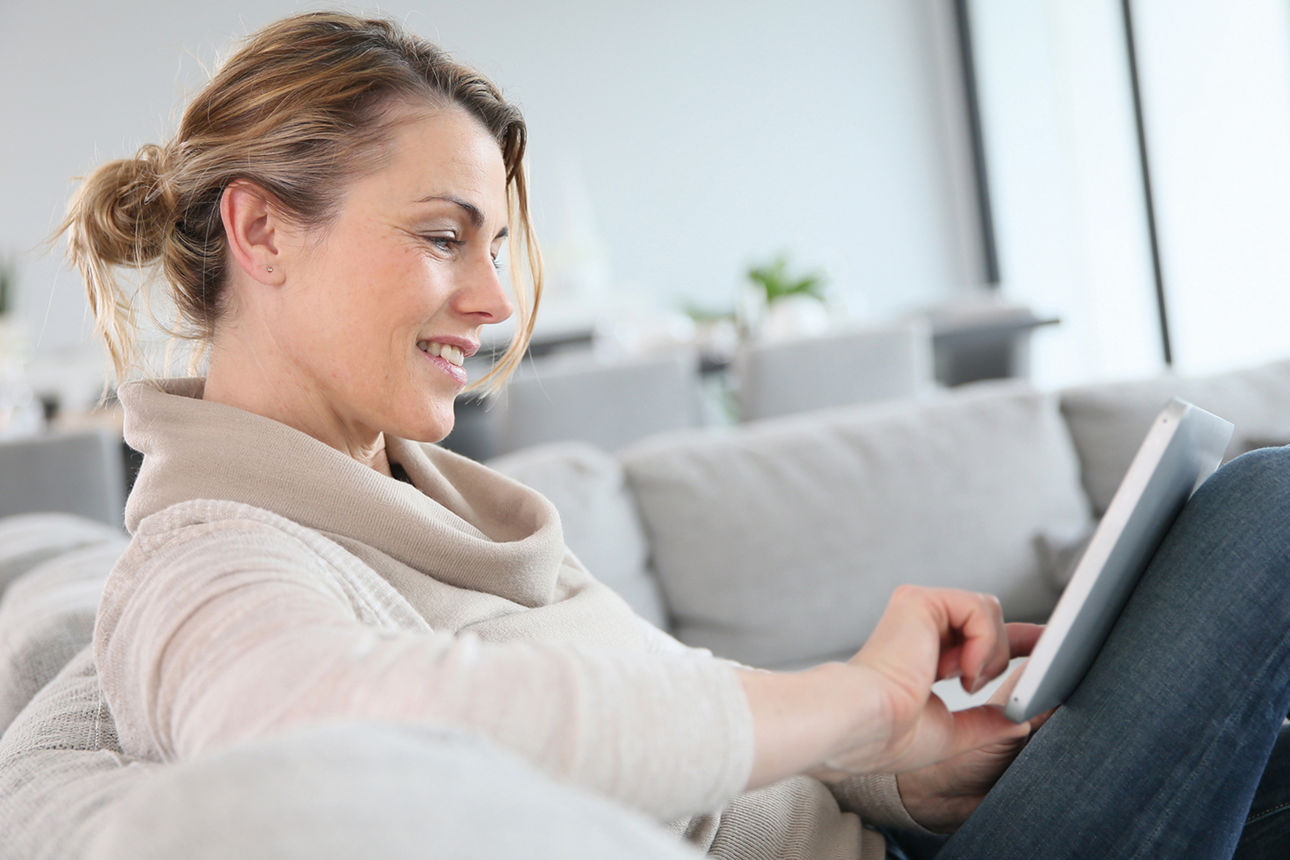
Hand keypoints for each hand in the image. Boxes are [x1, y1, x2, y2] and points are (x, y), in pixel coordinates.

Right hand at [740, 587, 1038, 790]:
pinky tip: (961, 668)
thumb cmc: (891, 735)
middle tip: (974, 685)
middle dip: (1000, 654)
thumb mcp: (953, 734)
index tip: (1046, 645)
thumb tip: (1020, 721)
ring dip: (989, 651)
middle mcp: (918, 626)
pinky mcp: (919, 600)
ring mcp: (917, 610)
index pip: (977, 635)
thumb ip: (985, 723)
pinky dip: (982, 640)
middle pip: (988, 619)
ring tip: (964, 680)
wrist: (864, 724)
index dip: (1015, 639)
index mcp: (923, 655)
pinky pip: (977, 607)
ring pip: (987, 609)